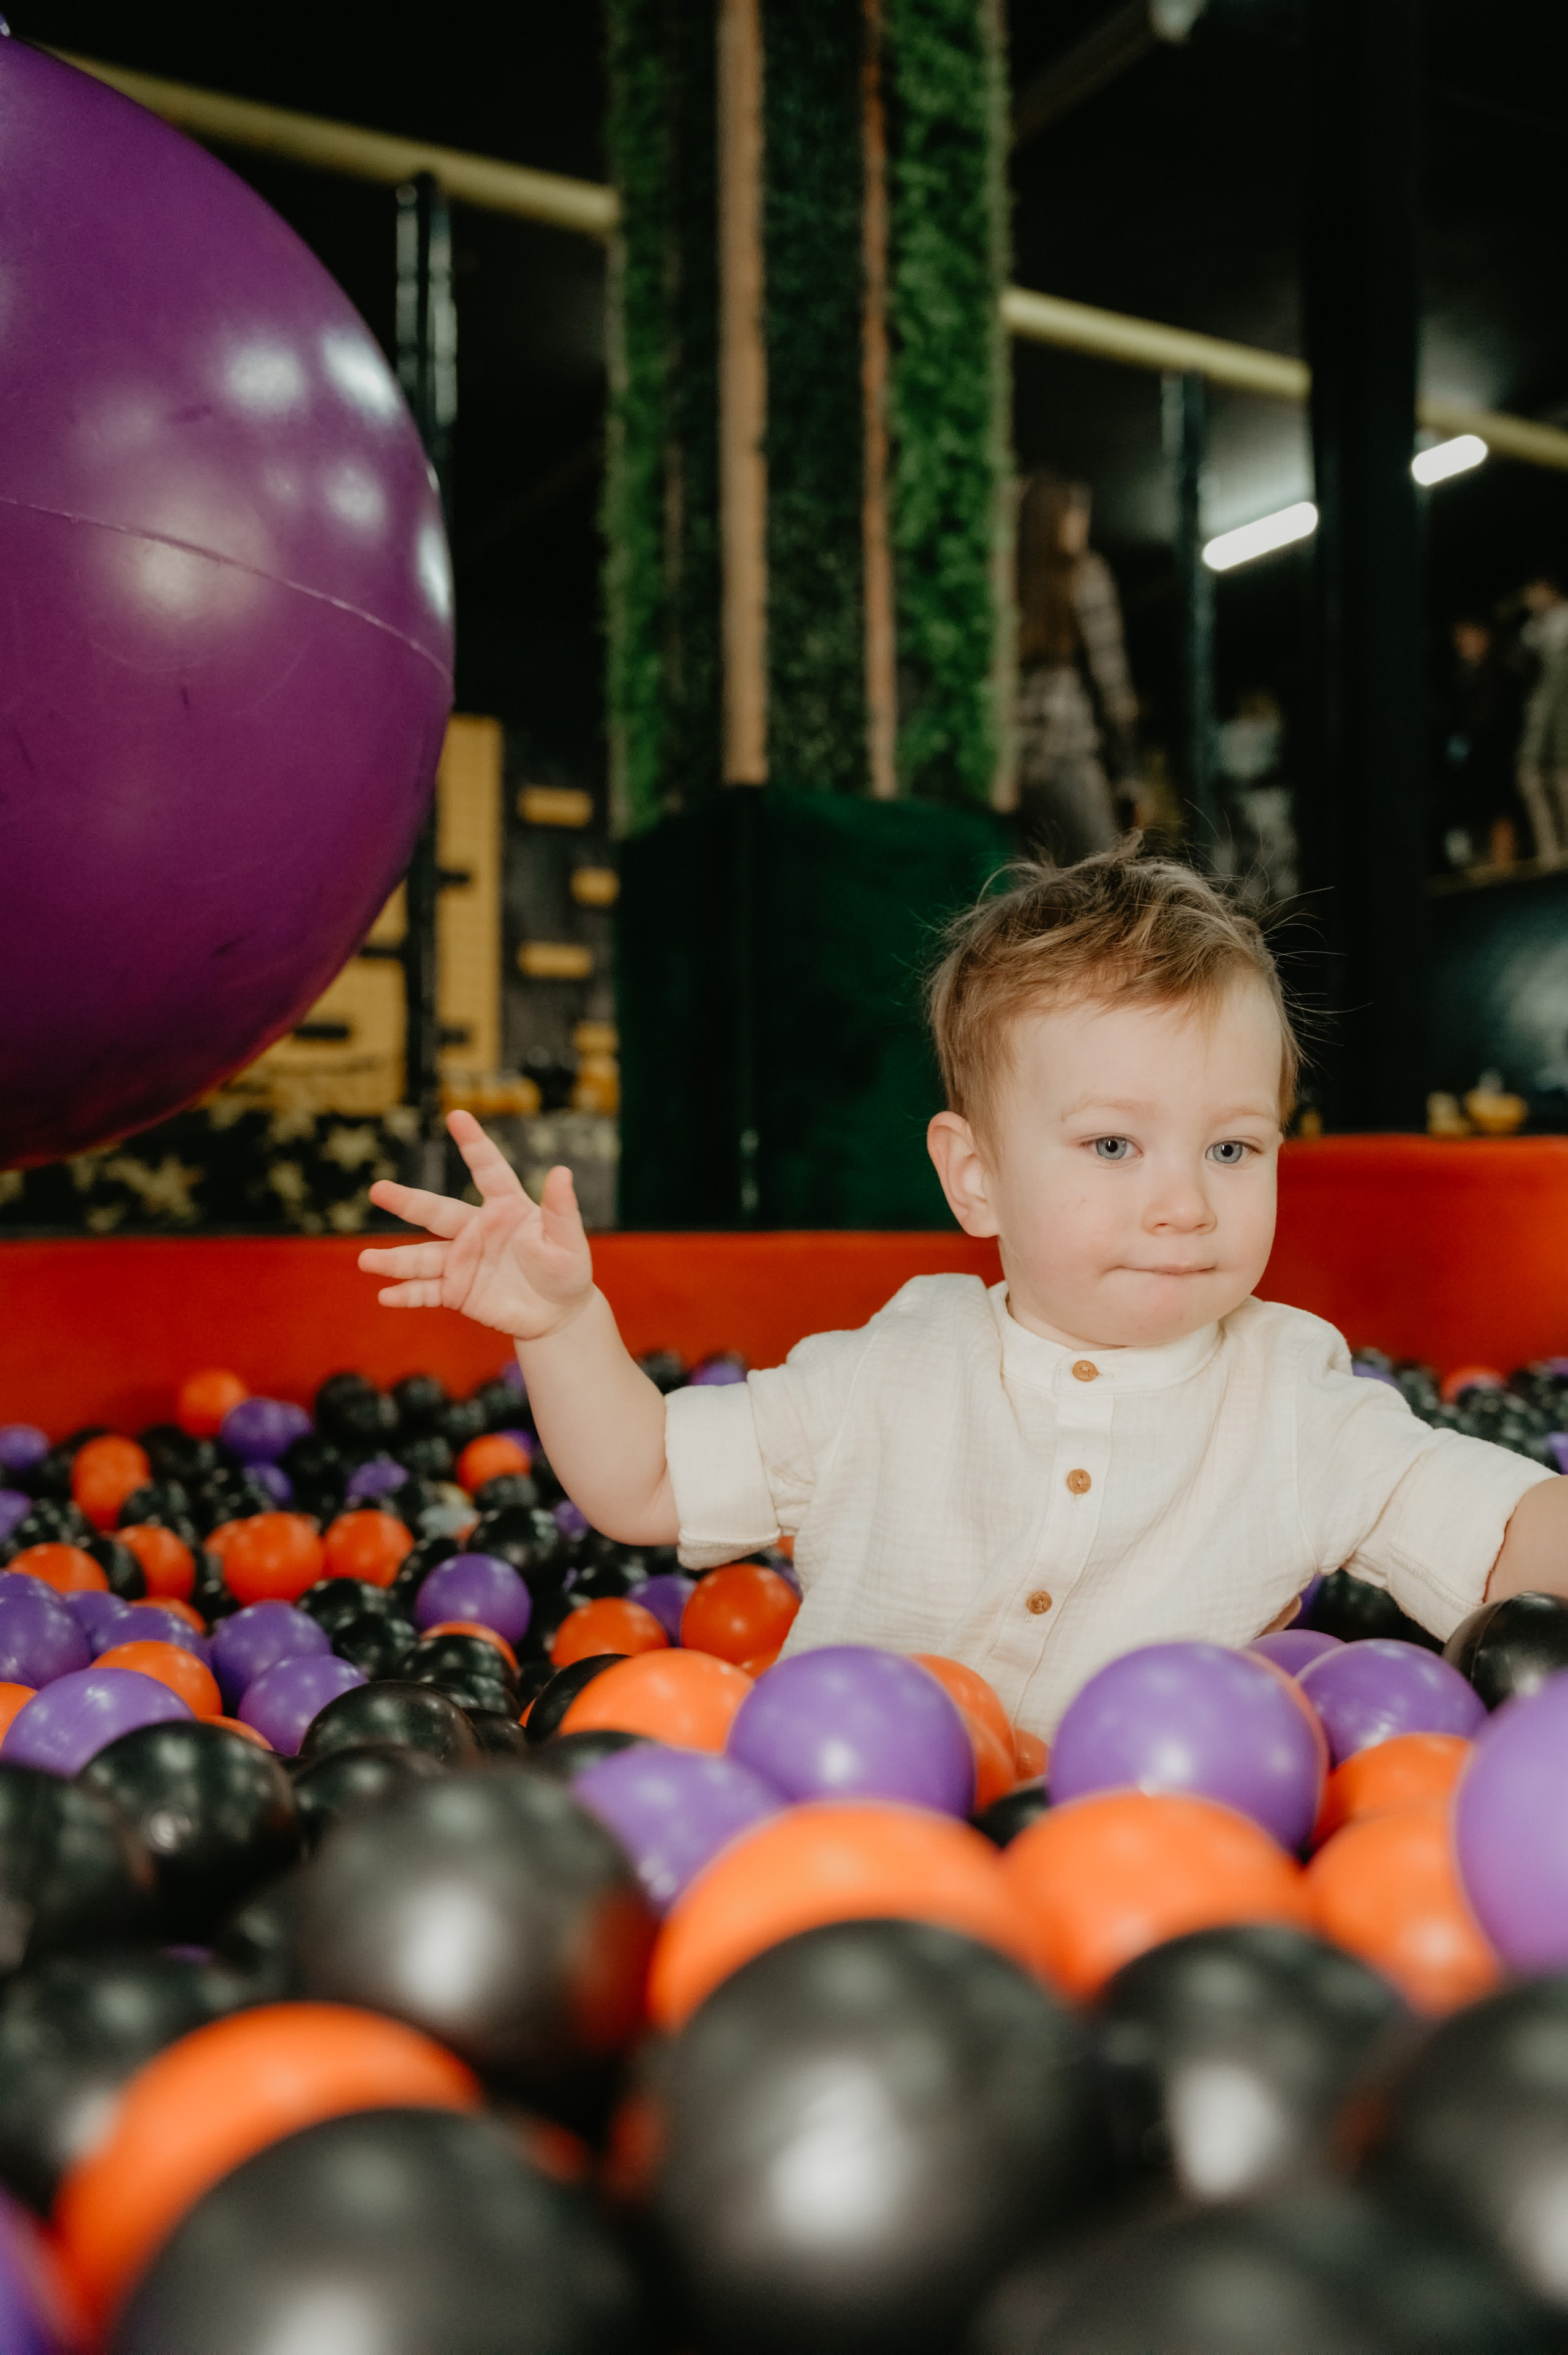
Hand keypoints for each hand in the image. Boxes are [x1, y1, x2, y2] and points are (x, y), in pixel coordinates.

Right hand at [359, 1111, 593, 1340]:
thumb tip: (562, 1171)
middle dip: (407, 1201)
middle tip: (378, 1189)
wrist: (557, 1314)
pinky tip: (386, 1296)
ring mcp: (463, 1260)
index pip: (489, 1170)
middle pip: (437, 1212)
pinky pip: (428, 1291)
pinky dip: (408, 1294)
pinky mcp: (457, 1290)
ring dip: (395, 1260)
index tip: (458, 1116)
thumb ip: (561, 1210)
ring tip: (367, 1261)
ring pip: (423, 1257)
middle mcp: (476, 1230)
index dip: (474, 1144)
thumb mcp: (569, 1241)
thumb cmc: (567, 1271)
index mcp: (506, 1208)